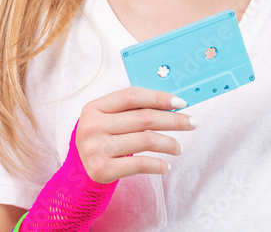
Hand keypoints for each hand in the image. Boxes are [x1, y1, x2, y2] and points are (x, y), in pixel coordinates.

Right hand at [74, 86, 198, 182]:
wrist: (77, 174)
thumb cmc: (102, 140)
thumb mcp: (108, 119)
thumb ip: (132, 110)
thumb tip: (172, 104)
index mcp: (94, 107)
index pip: (132, 95)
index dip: (159, 97)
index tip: (181, 102)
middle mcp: (92, 126)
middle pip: (144, 118)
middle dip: (174, 120)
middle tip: (193, 122)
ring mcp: (96, 149)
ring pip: (146, 140)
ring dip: (170, 143)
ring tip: (179, 148)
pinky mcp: (101, 170)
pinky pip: (140, 164)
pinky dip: (158, 164)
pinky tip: (166, 165)